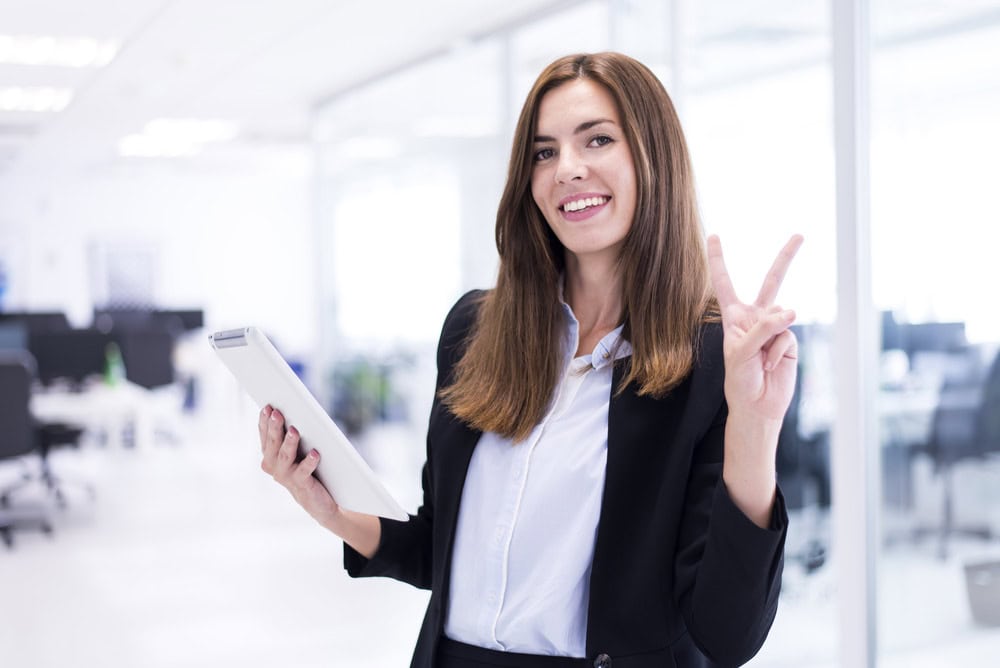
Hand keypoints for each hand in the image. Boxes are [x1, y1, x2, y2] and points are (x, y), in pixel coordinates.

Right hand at [259, 405, 340, 525]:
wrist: (319, 500)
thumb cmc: (307, 468)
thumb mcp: (296, 450)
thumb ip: (290, 433)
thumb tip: (290, 413)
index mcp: (269, 454)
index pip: (264, 433)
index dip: (265, 420)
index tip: (268, 406)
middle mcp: (273, 465)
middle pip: (273, 443)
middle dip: (275, 427)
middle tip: (278, 412)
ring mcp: (285, 476)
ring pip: (285, 456)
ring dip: (289, 442)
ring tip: (295, 430)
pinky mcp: (301, 485)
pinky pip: (304, 472)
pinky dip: (309, 462)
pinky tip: (315, 453)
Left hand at [707, 234, 802, 421]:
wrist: (757, 404)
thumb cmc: (740, 379)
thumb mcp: (741, 352)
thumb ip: (762, 329)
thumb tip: (792, 311)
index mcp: (734, 317)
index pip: (725, 282)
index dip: (719, 260)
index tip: (714, 235)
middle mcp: (756, 318)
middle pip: (771, 282)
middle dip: (786, 258)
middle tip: (800, 235)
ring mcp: (775, 328)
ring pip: (782, 315)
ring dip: (770, 339)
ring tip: (760, 360)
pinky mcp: (789, 340)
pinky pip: (787, 336)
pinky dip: (778, 352)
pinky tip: (771, 365)